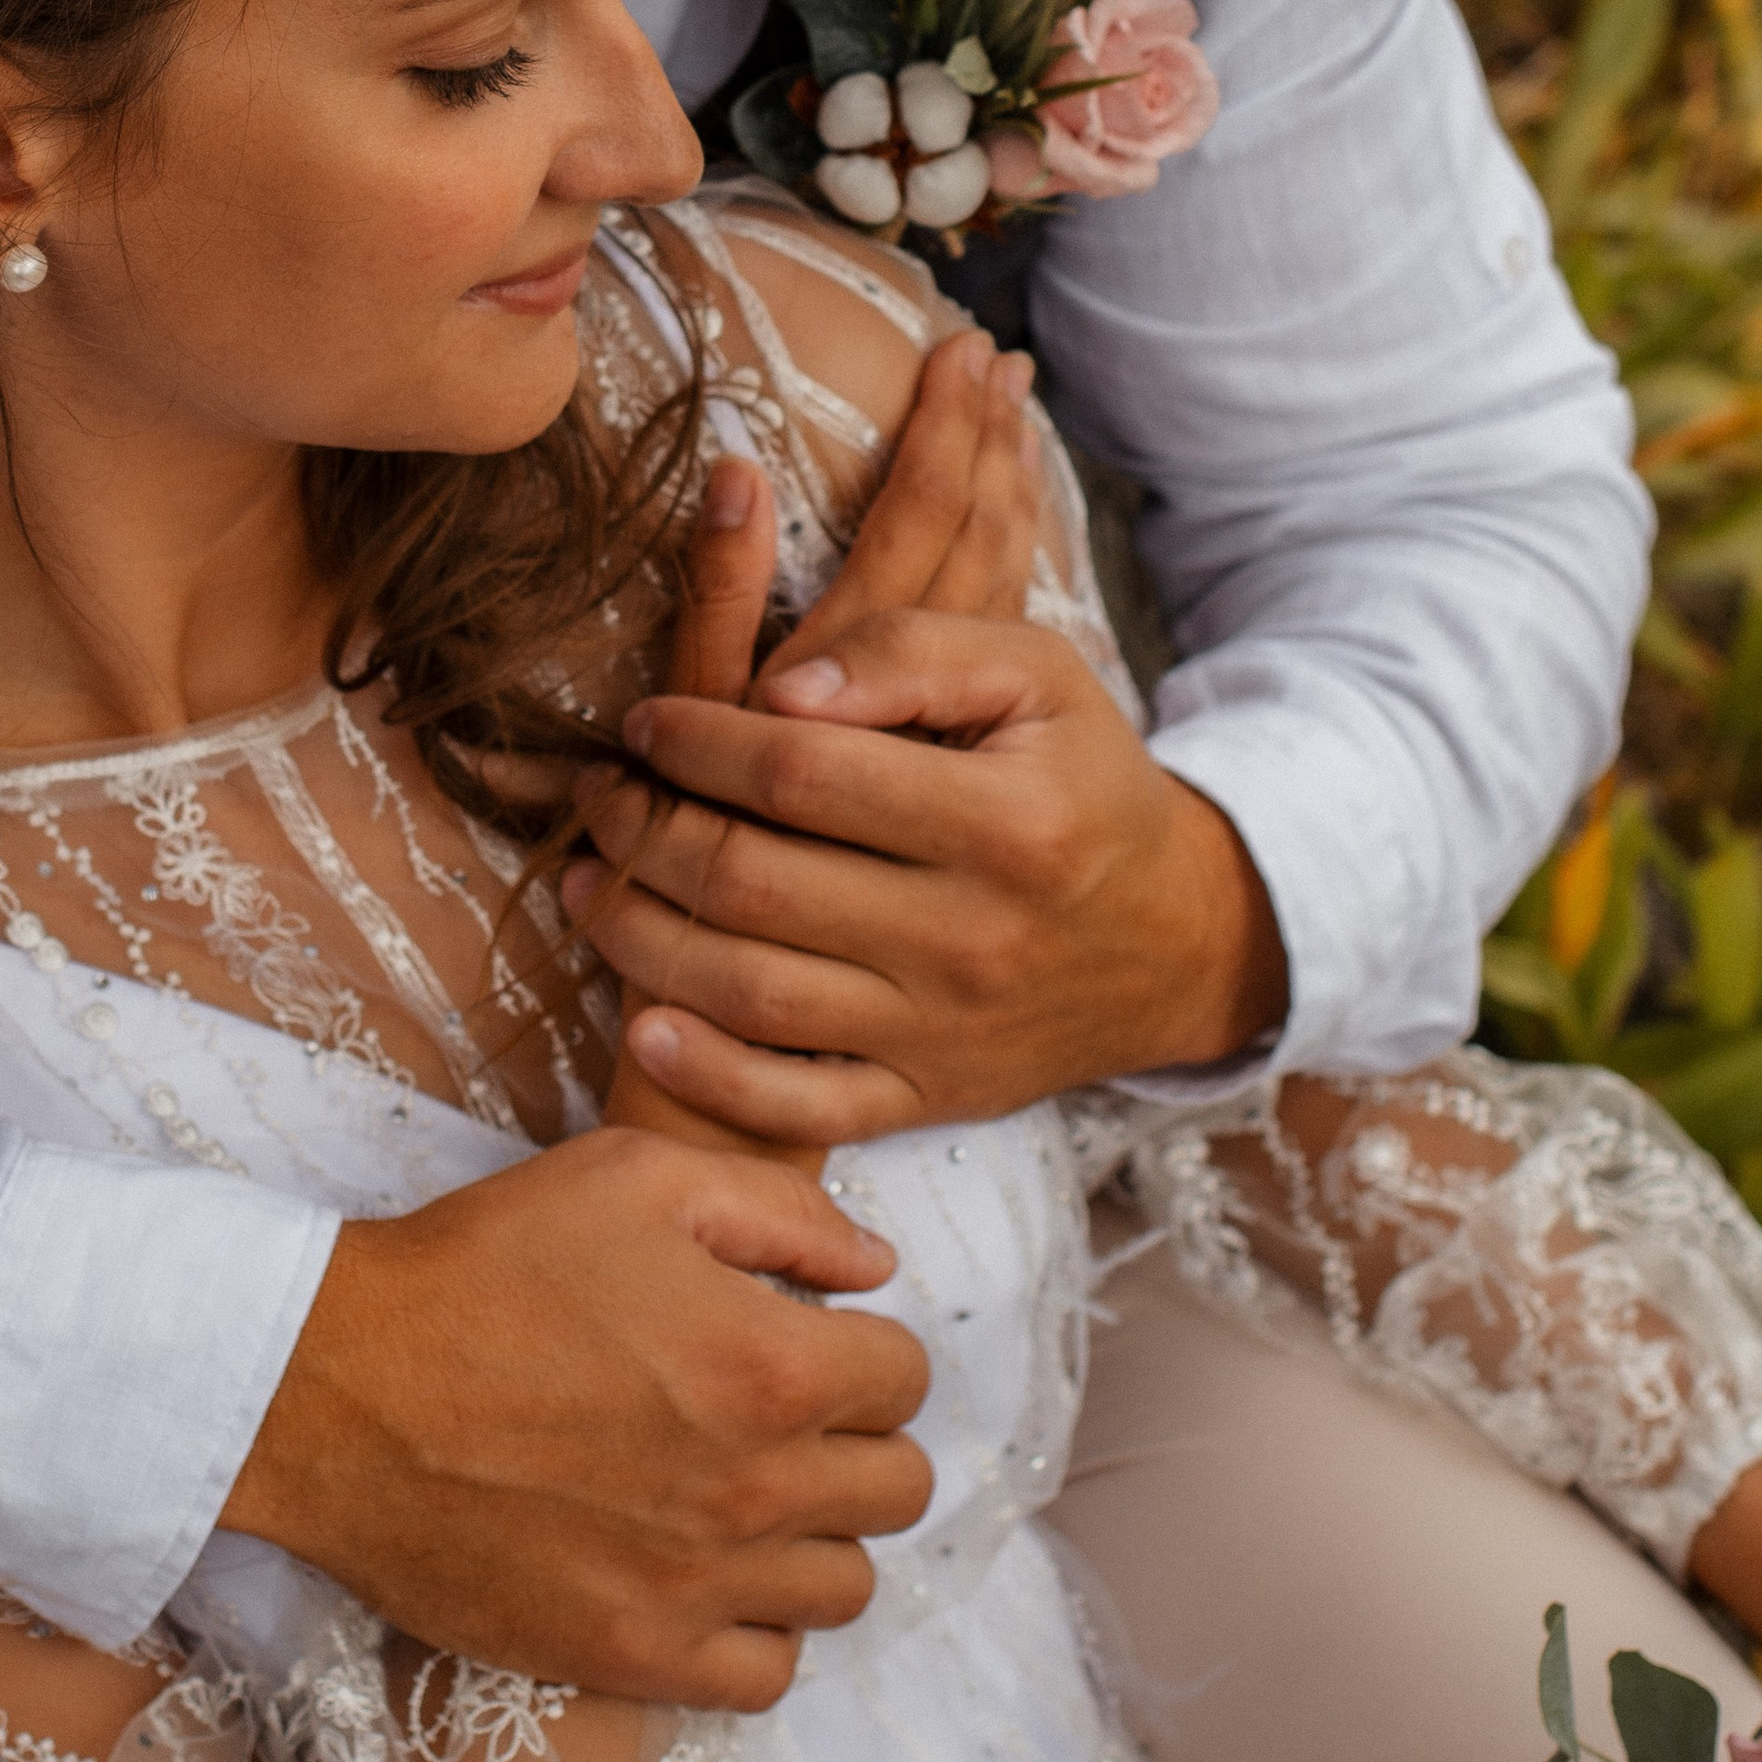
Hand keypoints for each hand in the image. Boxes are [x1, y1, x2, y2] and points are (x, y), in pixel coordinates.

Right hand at [220, 1124, 932, 1708]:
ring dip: (817, 1536)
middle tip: (783, 1413)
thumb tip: (876, 1265)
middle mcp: (756, 1489)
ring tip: (750, 1495)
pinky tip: (709, 1575)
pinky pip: (768, 1676)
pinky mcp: (633, 1656)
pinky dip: (758, 1629)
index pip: (907, 1376)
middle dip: (857, 1439)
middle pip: (898, 1489)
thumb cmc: (484, 1267)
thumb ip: (783, 1211)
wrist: (339, 1389)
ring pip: (846, 1588)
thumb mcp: (636, 1176)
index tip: (808, 1339)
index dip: (863, 1347)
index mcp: (771, 1366)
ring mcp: (698, 1587)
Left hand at [570, 608, 1287, 1137]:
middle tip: (601, 795)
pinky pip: (799, 1110)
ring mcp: (945, 1030)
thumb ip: (909, 651)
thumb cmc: (1080, 782)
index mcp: (1008, 820)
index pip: (802, 774)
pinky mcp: (926, 1098)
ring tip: (590, 883)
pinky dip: (709, 1079)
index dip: (699, 740)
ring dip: (642, 938)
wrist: (1171, 938)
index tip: (646, 722)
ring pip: (753, 994)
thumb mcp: (1035, 676)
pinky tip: (646, 1024)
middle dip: (648, 831)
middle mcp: (974, 935)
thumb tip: (777, 688)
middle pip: (756, 883)